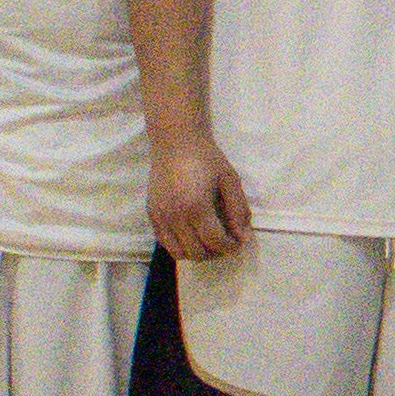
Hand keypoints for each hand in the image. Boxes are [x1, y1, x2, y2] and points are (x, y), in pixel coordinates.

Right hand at [147, 134, 251, 263]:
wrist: (175, 142)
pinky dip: (180, 246)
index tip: (238, 242)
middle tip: (225, 241)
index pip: (214, 242)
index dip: (230, 247)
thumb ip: (238, 210)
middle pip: (197, 253)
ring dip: (197, 253)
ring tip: (208, 241)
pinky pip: (165, 243)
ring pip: (178, 253)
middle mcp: (175, 216)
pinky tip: (192, 234)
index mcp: (196, 207)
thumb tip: (243, 237)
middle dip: (215, 252)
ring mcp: (160, 217)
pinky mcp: (151, 214)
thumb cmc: (206, 159)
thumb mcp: (230, 181)